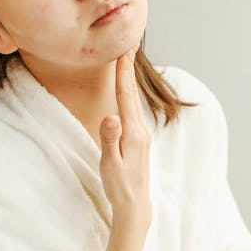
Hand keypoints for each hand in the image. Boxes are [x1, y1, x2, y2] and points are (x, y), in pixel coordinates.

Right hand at [98, 43, 151, 228]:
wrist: (135, 204)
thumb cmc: (119, 185)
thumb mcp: (110, 163)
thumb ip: (109, 138)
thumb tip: (110, 116)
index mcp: (132, 133)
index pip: (126, 96)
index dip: (123, 73)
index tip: (123, 52)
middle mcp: (140, 130)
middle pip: (132, 94)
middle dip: (128, 70)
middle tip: (127, 46)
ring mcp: (141, 135)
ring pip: (133, 101)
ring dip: (129, 80)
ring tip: (126, 62)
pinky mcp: (139, 140)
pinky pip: (133, 111)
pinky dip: (129, 95)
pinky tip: (127, 91)